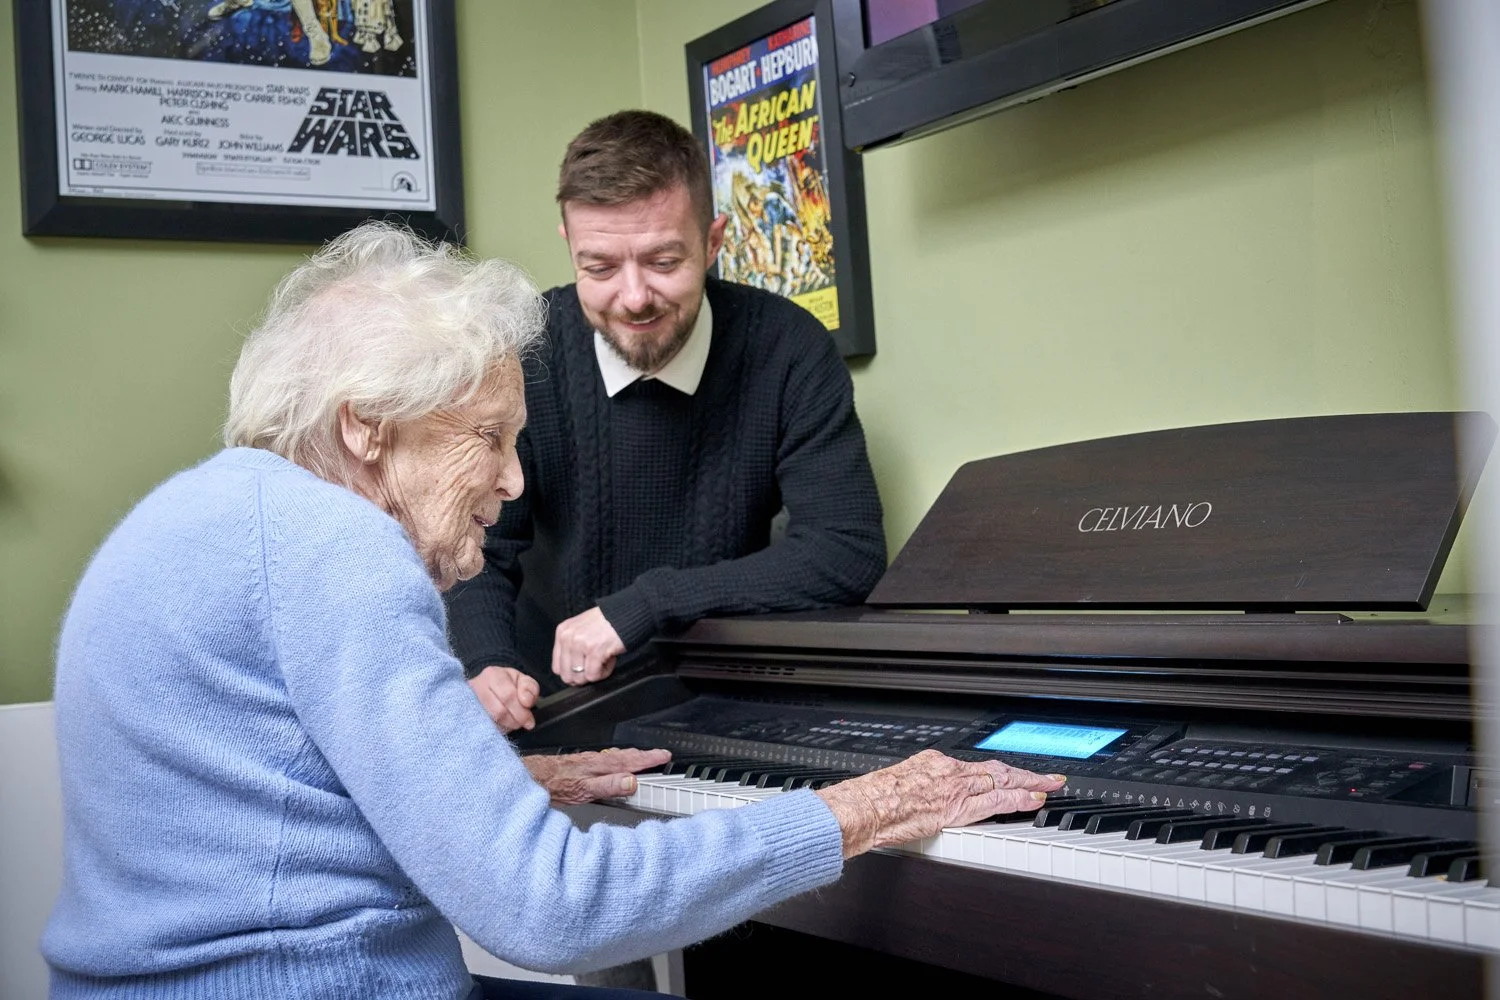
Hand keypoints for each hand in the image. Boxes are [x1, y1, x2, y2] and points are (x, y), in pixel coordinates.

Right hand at [468, 665, 539, 731]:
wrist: (487, 688)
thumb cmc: (507, 684)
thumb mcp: (522, 680)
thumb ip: (529, 688)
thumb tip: (527, 702)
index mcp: (493, 675)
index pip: (508, 696)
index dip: (521, 712)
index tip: (530, 722)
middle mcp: (477, 686)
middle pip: (499, 711)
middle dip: (515, 721)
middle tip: (522, 724)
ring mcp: (469, 702)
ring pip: (490, 722)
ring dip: (506, 726)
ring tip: (512, 723)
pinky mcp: (466, 714)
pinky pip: (483, 728)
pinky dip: (495, 730)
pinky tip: (501, 726)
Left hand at [523, 748, 672, 804]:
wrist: (528, 779)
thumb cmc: (552, 786)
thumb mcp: (583, 791)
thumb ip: (608, 786)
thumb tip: (631, 782)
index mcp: (598, 767)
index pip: (630, 762)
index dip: (648, 759)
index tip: (664, 756)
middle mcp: (592, 761)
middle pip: (624, 757)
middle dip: (643, 755)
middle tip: (659, 754)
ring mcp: (584, 762)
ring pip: (612, 757)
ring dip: (629, 756)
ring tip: (641, 757)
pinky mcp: (575, 764)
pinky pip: (601, 759)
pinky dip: (613, 759)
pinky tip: (609, 763)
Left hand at [550, 607, 625, 686]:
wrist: (626, 614)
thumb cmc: (607, 622)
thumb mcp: (581, 629)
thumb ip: (571, 646)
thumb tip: (570, 670)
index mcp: (563, 632)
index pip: (556, 667)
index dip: (571, 673)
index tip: (582, 671)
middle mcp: (568, 637)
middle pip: (567, 675)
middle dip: (582, 676)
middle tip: (595, 668)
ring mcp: (580, 644)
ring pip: (580, 677)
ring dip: (595, 674)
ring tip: (604, 661)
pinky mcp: (594, 651)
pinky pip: (593, 675)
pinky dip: (604, 672)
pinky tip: (609, 661)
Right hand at [814, 750, 1065, 858]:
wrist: (865, 807)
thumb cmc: (873, 799)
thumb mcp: (899, 781)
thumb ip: (919, 786)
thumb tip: (923, 796)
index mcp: (933, 764)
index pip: (975, 767)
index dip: (998, 772)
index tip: (1011, 774)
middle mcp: (949, 771)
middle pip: (995, 769)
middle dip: (1023, 773)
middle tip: (1048, 775)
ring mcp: (955, 789)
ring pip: (1001, 782)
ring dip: (1029, 784)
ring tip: (1050, 786)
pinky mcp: (957, 808)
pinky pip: (994, 801)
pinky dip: (1017, 800)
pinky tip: (1033, 801)